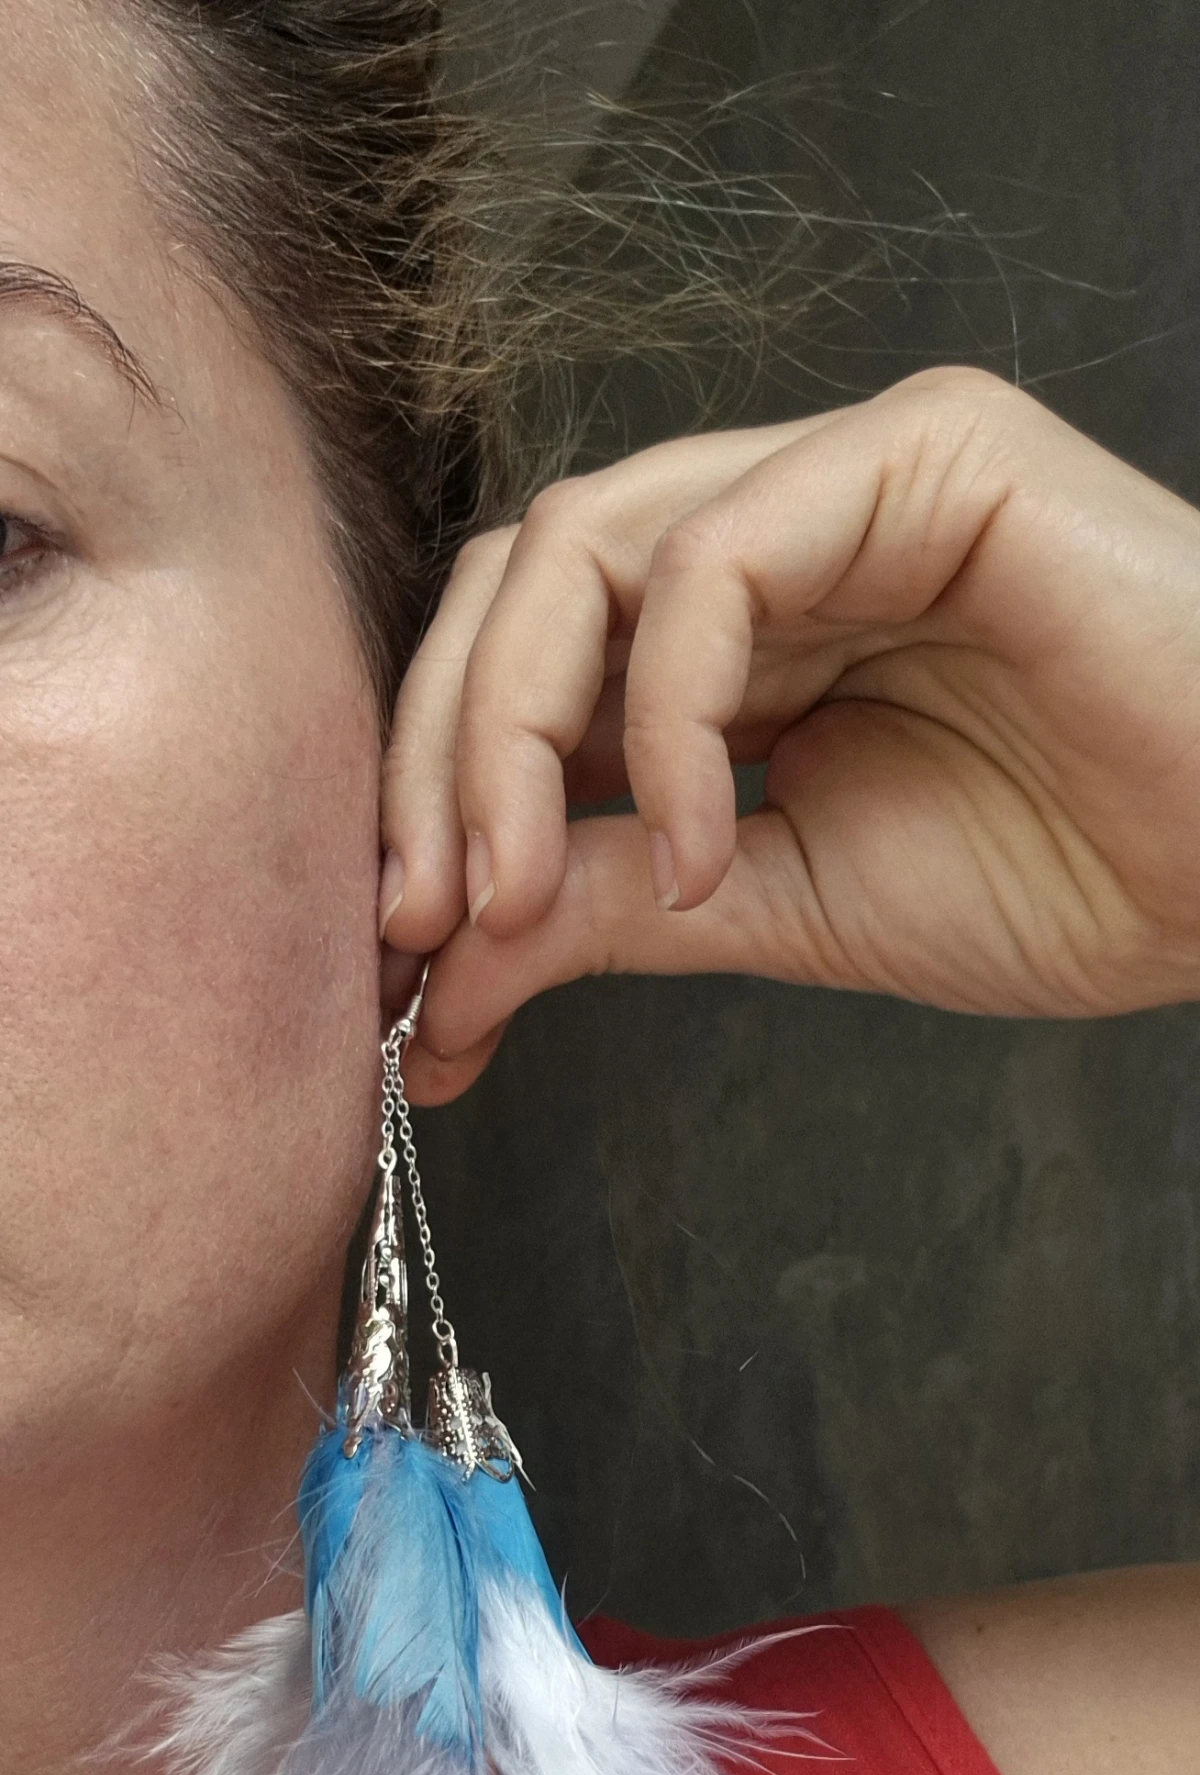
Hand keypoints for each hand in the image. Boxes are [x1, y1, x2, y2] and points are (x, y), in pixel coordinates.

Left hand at [378, 368, 1199, 1102]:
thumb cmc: (1074, 871)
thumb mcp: (784, 908)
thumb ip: (613, 905)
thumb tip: (446, 974)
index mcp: (743, 630)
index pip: (527, 656)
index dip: (436, 786)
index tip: (404, 953)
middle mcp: (775, 529)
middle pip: (520, 583)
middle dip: (437, 758)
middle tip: (420, 917)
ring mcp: (843, 477)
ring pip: (582, 544)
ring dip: (511, 736)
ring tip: (519, 896)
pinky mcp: (918, 453)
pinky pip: (716, 555)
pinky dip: (669, 712)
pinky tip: (712, 849)